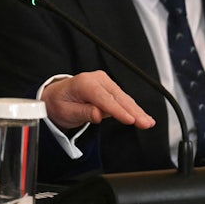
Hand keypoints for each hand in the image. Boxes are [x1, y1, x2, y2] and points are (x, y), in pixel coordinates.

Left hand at [41, 71, 155, 130]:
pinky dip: (133, 109)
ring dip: (137, 111)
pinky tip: (143, 117)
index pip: (104, 98)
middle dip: (133, 111)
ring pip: (124, 98)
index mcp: (83, 83)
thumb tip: (99, 114)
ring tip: (148, 122)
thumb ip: (83, 112)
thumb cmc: (59, 103)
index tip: (130, 120)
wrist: (56, 96)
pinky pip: (123, 99)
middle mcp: (96, 79)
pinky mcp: (110, 88)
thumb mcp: (66, 111)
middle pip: (118, 97)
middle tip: (146, 123)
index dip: (118, 110)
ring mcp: (104, 82)